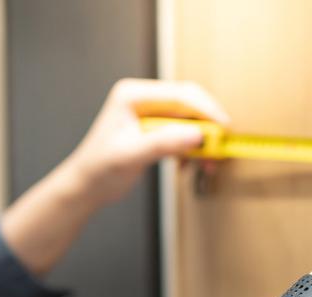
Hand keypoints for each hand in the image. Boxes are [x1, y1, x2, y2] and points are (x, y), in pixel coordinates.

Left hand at [65, 78, 229, 205]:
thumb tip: (197, 135)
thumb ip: (164, 142)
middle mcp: (144, 100)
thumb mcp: (132, 155)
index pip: (180, 95)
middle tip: (219, 148)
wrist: (87, 187)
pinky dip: (191, 150)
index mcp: (134, 95)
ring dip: (201, 143)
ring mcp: (151, 114)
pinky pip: (183, 135)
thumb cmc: (99, 169)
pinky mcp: (156, 130)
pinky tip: (187, 166)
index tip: (224, 127)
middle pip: (189, 106)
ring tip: (206, 164)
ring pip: (189, 122)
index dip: (206, 110)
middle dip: (207, 128)